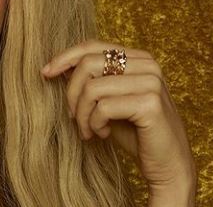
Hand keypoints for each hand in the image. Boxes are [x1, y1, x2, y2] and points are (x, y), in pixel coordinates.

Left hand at [41, 39, 196, 203]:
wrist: (167, 166)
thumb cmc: (135, 133)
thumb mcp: (107, 101)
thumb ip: (89, 81)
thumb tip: (56, 66)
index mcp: (138, 58)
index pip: (93, 46)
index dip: (65, 57)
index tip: (45, 73)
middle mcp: (148, 65)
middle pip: (88, 64)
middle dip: (71, 93)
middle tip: (72, 117)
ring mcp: (151, 82)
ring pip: (92, 87)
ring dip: (81, 114)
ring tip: (88, 130)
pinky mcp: (150, 103)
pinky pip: (103, 107)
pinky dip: (94, 124)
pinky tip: (102, 134)